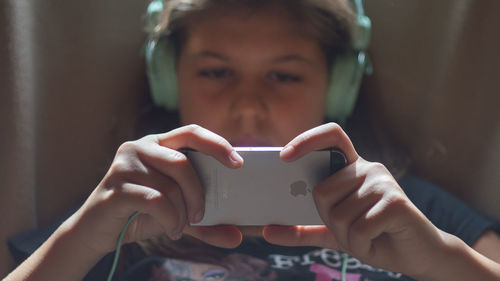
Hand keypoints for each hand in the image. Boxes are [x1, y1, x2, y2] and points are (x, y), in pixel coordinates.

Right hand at [67, 125, 243, 256]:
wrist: (97, 231)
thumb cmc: (140, 214)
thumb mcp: (178, 214)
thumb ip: (205, 222)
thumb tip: (237, 237)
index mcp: (158, 144)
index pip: (192, 132)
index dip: (217, 144)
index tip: (238, 163)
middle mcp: (140, 147)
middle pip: (183, 162)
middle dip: (198, 193)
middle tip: (201, 215)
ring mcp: (125, 165)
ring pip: (170, 185)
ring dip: (182, 212)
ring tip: (180, 226)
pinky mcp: (115, 187)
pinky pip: (156, 201)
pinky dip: (170, 219)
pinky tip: (169, 229)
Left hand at [262, 123, 445, 276]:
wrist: (417, 256)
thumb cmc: (376, 237)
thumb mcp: (334, 233)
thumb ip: (302, 230)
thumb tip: (266, 231)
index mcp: (353, 169)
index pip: (332, 136)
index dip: (307, 139)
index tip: (284, 156)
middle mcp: (369, 169)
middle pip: (322, 191)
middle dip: (330, 221)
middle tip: (351, 231)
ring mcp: (383, 183)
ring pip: (338, 214)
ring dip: (348, 237)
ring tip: (369, 237)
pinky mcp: (396, 202)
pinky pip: (358, 228)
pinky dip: (361, 245)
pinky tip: (378, 242)